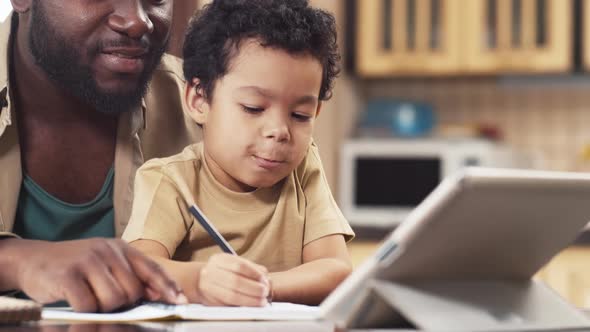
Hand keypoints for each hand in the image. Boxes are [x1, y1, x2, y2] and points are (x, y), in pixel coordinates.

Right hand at [11, 238, 187, 311]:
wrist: (33, 259)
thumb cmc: (74, 266)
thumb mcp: (105, 263)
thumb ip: (131, 275)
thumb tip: (160, 293)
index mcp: (120, 247)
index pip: (151, 268)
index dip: (167, 286)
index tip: (180, 301)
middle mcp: (107, 250)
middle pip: (133, 290)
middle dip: (125, 303)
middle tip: (107, 301)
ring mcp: (87, 261)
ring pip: (114, 299)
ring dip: (104, 308)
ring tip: (90, 299)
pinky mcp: (68, 275)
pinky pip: (89, 305)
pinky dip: (85, 310)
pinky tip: (77, 302)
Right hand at [197, 253, 269, 305]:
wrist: (202, 281)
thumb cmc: (226, 272)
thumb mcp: (236, 264)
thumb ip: (253, 270)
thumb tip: (266, 281)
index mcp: (219, 260)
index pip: (239, 265)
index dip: (254, 273)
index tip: (264, 280)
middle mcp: (210, 272)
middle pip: (235, 281)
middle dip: (254, 288)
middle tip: (265, 292)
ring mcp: (208, 287)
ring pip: (232, 296)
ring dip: (251, 300)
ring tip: (262, 301)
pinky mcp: (210, 301)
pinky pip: (229, 305)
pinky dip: (243, 306)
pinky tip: (252, 305)